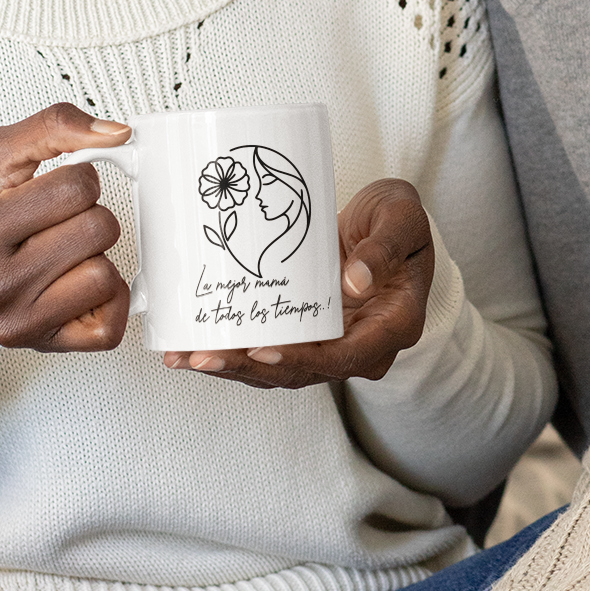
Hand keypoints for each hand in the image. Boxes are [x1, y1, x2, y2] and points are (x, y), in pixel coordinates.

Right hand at [0, 103, 131, 351]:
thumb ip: (55, 126)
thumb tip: (118, 133)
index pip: (77, 187)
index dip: (77, 178)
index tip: (52, 188)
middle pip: (98, 230)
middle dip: (88, 215)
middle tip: (56, 221)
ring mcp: (18, 321)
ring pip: (106, 276)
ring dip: (94, 256)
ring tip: (62, 252)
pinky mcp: (43, 347)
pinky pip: (110, 328)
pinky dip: (106, 300)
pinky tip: (78, 283)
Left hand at [162, 178, 433, 388]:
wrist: (393, 225)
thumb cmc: (401, 220)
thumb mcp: (403, 220)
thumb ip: (383, 249)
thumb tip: (355, 282)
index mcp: (394, 325)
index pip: (346, 356)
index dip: (303, 358)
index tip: (262, 351)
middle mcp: (364, 346)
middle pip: (304, 370)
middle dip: (249, 367)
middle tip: (204, 357)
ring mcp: (335, 344)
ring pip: (281, 370)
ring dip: (234, 368)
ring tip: (186, 358)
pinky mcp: (311, 335)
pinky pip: (273, 352)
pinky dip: (236, 354)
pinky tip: (195, 348)